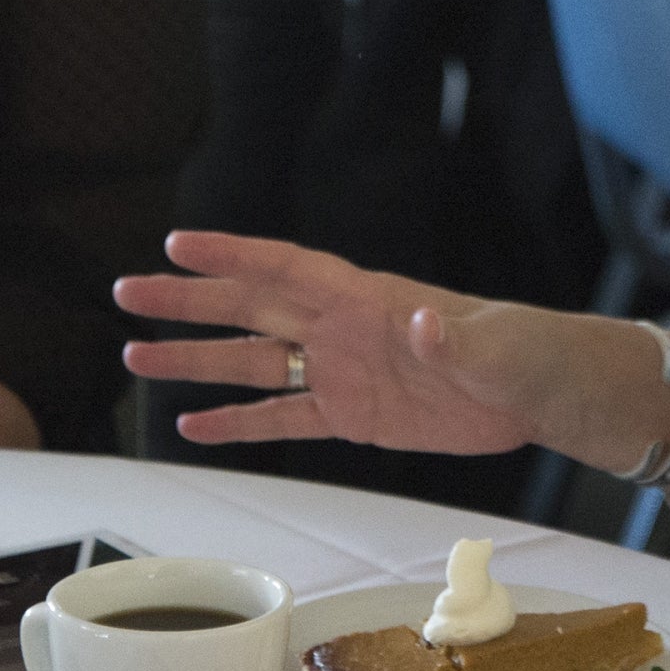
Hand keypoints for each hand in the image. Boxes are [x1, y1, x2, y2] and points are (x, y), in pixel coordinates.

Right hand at [117, 231, 610, 457]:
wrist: (544, 394)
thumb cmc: (526, 353)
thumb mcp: (497, 346)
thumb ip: (454, 340)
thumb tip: (419, 325)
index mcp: (370, 298)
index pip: (289, 268)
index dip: (234, 254)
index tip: (177, 243)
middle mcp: (342, 328)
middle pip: (250, 308)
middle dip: (189, 300)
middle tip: (126, 293)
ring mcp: (342, 371)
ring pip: (252, 363)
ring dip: (195, 361)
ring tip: (135, 356)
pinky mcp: (353, 415)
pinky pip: (282, 418)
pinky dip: (238, 423)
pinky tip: (191, 427)